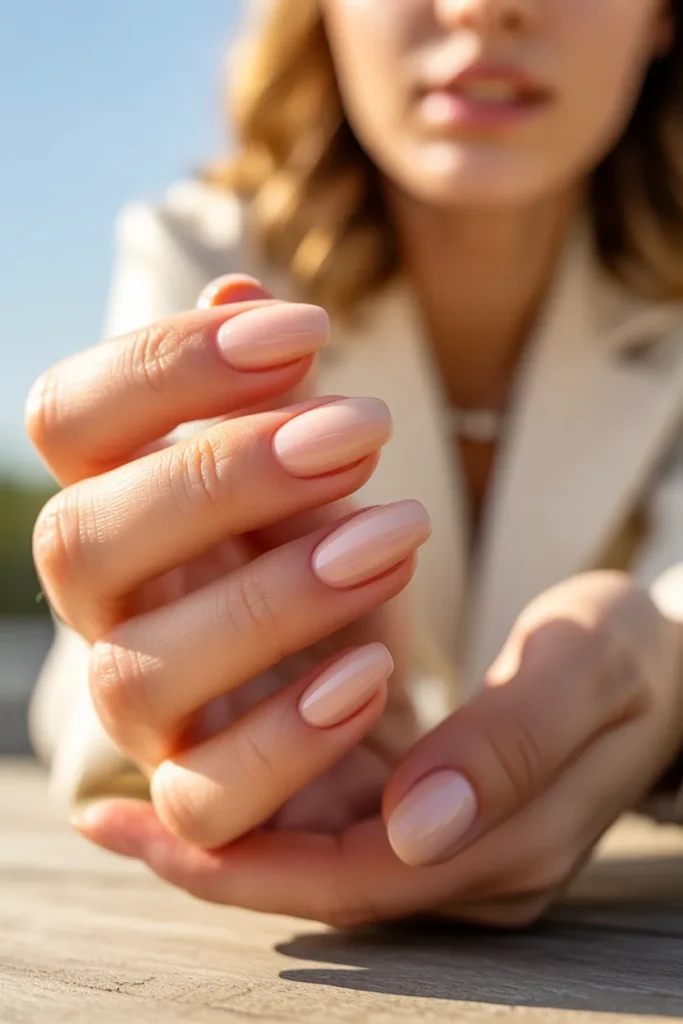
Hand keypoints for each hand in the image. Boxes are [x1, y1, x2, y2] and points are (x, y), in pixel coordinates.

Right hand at [29, 275, 429, 844]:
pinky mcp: (199, 799)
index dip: (167, 363)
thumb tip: (242, 287)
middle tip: (365, 430)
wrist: (360, 670)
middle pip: (76, 543)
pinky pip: (203, 800)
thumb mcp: (306, 465)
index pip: (64, 419)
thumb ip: (266, 393)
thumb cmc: (321, 546)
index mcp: (110, 503)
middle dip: (222, 476)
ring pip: (137, 675)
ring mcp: (142, 709)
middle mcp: (102, 609)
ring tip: (398, 538)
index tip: (309, 329)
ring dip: (274, 599)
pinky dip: (286, 737)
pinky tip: (373, 670)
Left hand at [76, 572, 681, 927]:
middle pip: (317, 877)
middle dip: (214, 854)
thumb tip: (414, 823)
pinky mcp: (435, 800)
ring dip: (231, 824)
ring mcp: (449, 837)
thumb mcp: (589, 670)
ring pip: (316, 851)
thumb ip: (509, 742)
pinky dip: (270, 791)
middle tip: (108, 823)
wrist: (668, 659)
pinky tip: (216, 753)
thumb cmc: (635, 654)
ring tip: (129, 804)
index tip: (138, 828)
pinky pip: (335, 814)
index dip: (245, 864)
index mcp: (505, 846)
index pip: (355, 877)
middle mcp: (464, 862)